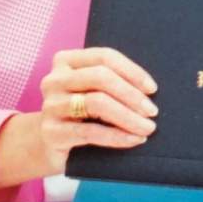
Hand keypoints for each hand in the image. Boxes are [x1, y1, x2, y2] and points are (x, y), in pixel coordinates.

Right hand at [0, 47, 157, 189]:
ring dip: (128, 116)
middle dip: (131, 95)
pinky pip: (90, 132)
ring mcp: (50, 105)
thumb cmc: (81, 114)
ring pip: (96, 103)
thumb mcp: (93, 92)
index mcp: (66, 61)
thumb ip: (113, 83)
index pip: (104, 57)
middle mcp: (54, 79)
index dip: (132, 71)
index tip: (152, 88)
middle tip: (152, 111)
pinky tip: (133, 140)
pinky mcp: (51, 132)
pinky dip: (117, 136)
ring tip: (147, 128)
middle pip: (101, 77)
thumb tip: (150, 91)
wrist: (50, 144)